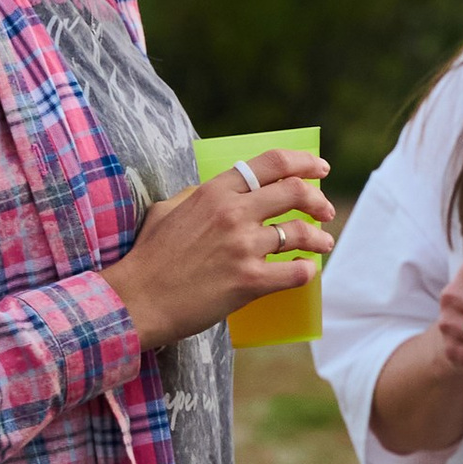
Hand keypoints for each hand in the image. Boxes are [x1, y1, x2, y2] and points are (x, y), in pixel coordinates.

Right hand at [104, 150, 334, 351]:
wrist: (137, 301)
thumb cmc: (148, 258)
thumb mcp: (166, 211)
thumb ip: (197, 196)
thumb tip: (224, 191)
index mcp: (215, 191)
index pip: (271, 163)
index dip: (303, 162)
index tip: (319, 169)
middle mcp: (233, 213)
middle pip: (294, 193)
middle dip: (318, 200)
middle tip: (325, 211)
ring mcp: (243, 247)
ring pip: (299, 232)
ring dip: (319, 238)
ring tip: (324, 243)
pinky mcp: (249, 282)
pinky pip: (295, 272)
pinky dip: (307, 271)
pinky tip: (307, 271)